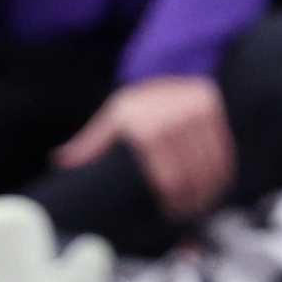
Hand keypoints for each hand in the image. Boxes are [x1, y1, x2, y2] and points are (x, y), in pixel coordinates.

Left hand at [53, 76, 236, 221]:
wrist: (169, 66)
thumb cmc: (140, 101)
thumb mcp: (113, 116)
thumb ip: (91, 142)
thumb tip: (59, 160)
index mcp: (146, 127)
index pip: (167, 178)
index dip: (172, 203)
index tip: (172, 214)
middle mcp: (173, 121)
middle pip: (190, 177)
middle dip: (191, 202)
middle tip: (188, 215)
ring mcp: (197, 115)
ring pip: (209, 168)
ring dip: (209, 192)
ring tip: (202, 206)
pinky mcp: (214, 112)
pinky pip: (223, 153)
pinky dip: (222, 174)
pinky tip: (216, 186)